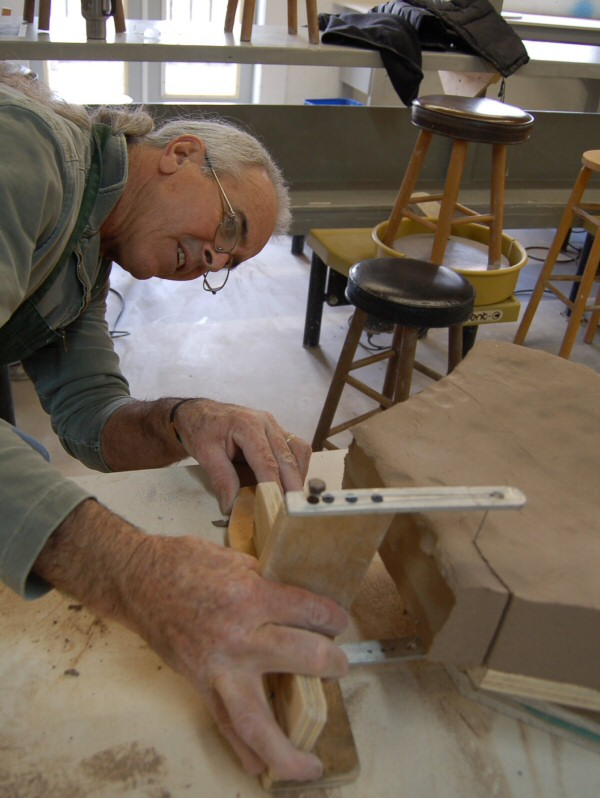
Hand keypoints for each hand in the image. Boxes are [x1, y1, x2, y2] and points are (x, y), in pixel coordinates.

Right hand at [123, 533, 348, 779]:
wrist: (138, 581)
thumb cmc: (185, 563)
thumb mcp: (236, 561)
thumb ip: (269, 584)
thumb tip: (300, 602)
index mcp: (249, 597)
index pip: (308, 610)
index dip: (332, 616)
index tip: (338, 620)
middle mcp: (237, 637)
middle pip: (301, 657)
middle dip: (330, 662)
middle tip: (339, 665)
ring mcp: (217, 669)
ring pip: (257, 720)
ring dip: (287, 748)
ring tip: (310, 766)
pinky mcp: (200, 685)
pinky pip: (224, 726)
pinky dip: (244, 751)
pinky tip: (261, 767)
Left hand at [173, 399, 311, 513]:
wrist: (200, 413)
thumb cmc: (201, 430)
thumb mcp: (205, 453)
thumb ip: (221, 478)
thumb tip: (232, 506)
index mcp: (248, 425)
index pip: (266, 460)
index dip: (273, 485)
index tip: (277, 506)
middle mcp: (267, 423)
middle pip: (288, 456)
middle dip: (293, 484)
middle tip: (293, 509)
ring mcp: (275, 426)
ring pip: (299, 450)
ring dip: (299, 475)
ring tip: (293, 498)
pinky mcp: (278, 432)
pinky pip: (296, 448)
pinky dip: (297, 467)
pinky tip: (291, 483)